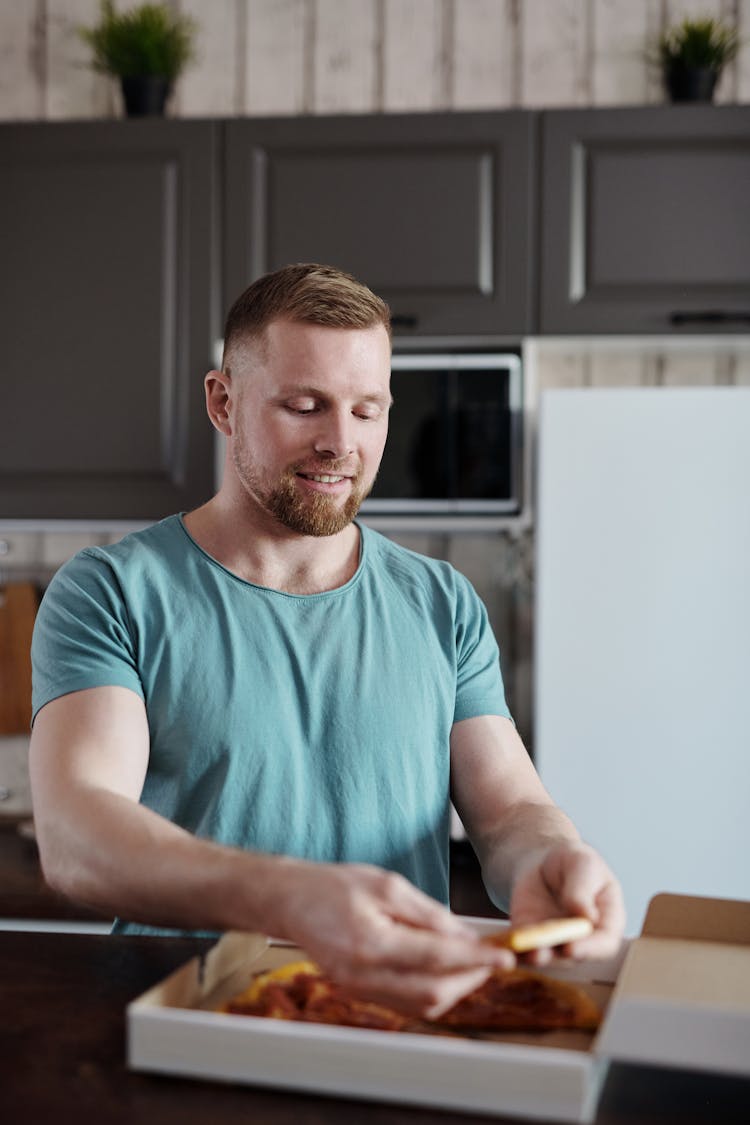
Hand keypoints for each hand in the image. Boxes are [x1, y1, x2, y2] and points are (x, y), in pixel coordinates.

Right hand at [273, 859, 514, 1017]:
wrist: (291, 901)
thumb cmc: (335, 885)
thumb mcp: (387, 885)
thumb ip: (428, 914)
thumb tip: (467, 937)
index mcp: (371, 944)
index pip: (436, 959)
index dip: (476, 961)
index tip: (506, 957)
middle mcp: (364, 977)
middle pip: (433, 992)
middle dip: (471, 978)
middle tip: (494, 958)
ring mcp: (360, 991)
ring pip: (423, 1005)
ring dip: (456, 987)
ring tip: (474, 963)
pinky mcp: (360, 994)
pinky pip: (407, 1003)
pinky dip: (433, 990)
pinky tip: (446, 970)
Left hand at [509, 842, 625, 963]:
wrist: (544, 860)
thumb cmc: (573, 861)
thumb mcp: (583, 864)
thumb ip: (583, 889)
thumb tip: (586, 916)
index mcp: (607, 921)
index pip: (604, 944)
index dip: (590, 949)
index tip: (573, 948)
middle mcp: (583, 938)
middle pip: (574, 955)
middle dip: (558, 956)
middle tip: (545, 953)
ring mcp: (556, 940)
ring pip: (548, 955)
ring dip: (537, 957)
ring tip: (527, 953)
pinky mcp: (530, 937)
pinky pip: (522, 947)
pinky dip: (514, 950)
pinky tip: (505, 948)